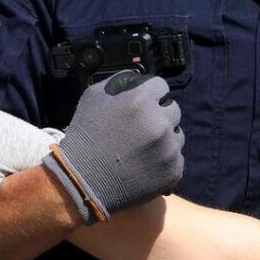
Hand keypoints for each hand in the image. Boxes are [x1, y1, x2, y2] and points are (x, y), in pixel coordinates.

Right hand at [43, 71, 183, 222]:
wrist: (82, 181)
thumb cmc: (84, 137)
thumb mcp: (92, 97)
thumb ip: (118, 82)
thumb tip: (136, 79)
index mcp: (141, 100)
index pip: (161, 86)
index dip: (152, 93)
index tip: (145, 102)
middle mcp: (159, 122)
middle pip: (173, 110)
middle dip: (159, 115)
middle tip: (142, 128)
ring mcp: (168, 148)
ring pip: (177, 135)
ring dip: (164, 138)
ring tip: (143, 148)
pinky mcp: (173, 170)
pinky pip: (177, 159)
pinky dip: (164, 160)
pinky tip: (146, 164)